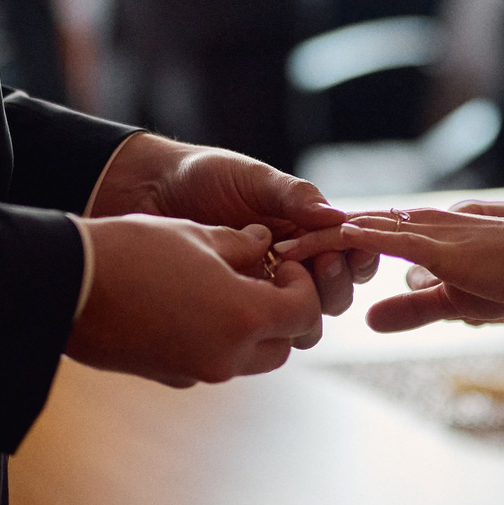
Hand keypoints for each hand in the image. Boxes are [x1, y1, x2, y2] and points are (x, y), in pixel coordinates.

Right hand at [67, 214, 325, 384]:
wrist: (66, 285)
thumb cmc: (133, 250)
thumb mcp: (195, 235)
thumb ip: (240, 244)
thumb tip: (261, 244)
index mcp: (243, 316)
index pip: (305, 312)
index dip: (301, 284)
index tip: (280, 262)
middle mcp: (227, 355)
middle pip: (283, 345)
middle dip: (282, 312)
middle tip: (262, 277)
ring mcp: (197, 372)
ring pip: (250, 360)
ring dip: (251, 330)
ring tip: (225, 290)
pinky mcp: (169, 377)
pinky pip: (212, 363)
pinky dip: (216, 340)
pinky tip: (190, 307)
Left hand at [91, 132, 376, 317]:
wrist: (147, 194)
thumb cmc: (202, 176)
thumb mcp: (251, 177)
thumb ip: (292, 195)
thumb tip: (336, 216)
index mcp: (306, 228)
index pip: (349, 250)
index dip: (356, 254)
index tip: (345, 246)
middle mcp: (292, 262)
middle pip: (336, 292)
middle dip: (336, 282)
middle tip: (318, 266)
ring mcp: (264, 290)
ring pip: (305, 318)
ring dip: (307, 307)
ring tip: (285, 283)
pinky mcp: (234, 309)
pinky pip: (262, 328)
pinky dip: (267, 319)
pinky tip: (252, 300)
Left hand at [281, 202, 503, 333]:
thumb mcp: (455, 301)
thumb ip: (413, 307)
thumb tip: (369, 318)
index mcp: (422, 238)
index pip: (365, 237)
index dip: (326, 245)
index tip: (289, 256)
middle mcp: (419, 227)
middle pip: (353, 229)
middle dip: (310, 239)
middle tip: (266, 245)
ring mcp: (429, 233)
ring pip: (362, 230)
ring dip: (322, 239)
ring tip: (279, 246)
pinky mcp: (441, 245)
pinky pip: (391, 238)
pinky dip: (358, 239)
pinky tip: (330, 239)